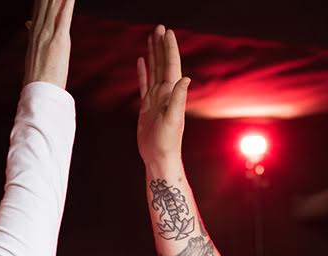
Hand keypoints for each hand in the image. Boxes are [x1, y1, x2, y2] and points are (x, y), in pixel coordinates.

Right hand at [23, 0, 74, 87]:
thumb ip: (33, 34)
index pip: (38, 6)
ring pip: (53, 5)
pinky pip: (63, 17)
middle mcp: (38, 30)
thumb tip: (28, 23)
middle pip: (44, 1)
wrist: (38, 92)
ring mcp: (48, 34)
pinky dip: (67, 4)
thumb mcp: (33, 51)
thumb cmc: (38, 75)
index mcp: (34, 32)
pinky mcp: (59, 40)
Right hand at [137, 25, 189, 165]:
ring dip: (153, 54)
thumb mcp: (173, 119)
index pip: (171, 65)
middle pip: (162, 63)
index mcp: (171, 93)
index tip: (167, 32)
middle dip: (161, 45)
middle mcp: (165, 93)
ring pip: (154, 70)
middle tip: (160, 27)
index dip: (169, 48)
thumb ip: (179, 98)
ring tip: (151, 38)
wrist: (159, 156)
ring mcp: (156, 98)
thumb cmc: (167, 142)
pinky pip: (144, 83)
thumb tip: (186, 77)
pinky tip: (141, 61)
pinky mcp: (147, 106)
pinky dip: (143, 71)